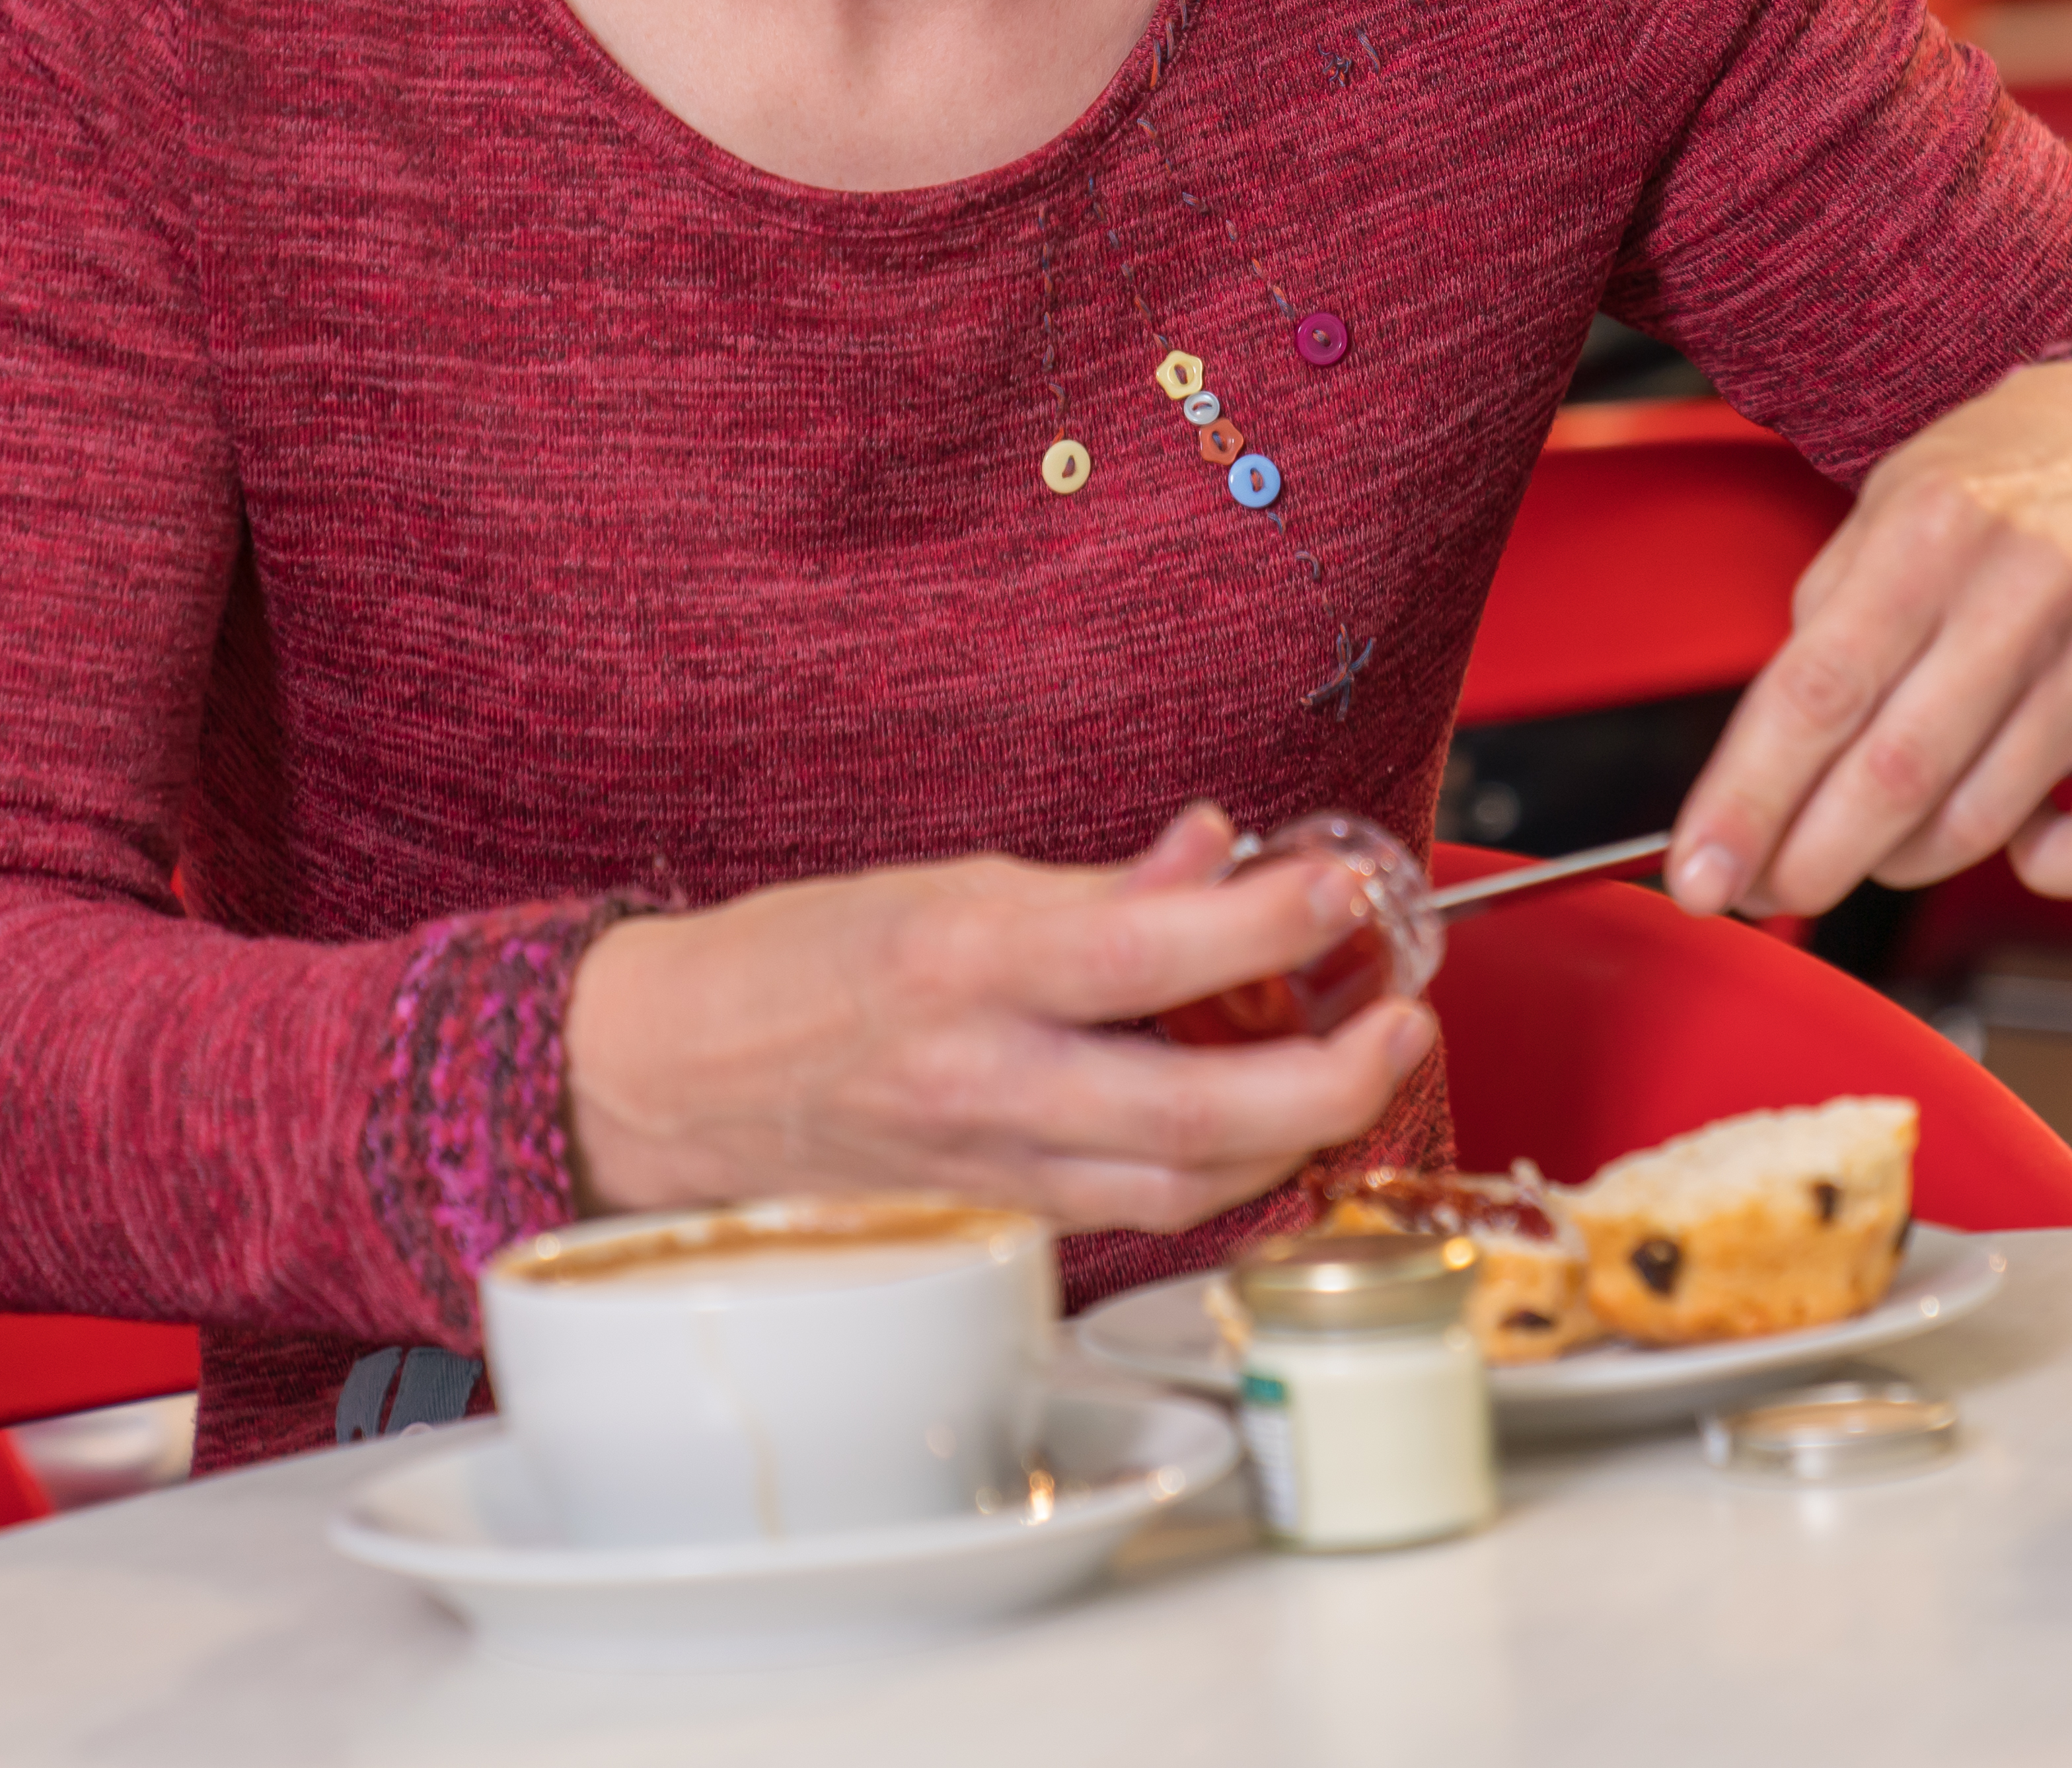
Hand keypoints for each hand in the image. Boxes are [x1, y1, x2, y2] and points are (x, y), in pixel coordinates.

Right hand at [561, 803, 1431, 1232]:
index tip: (1341, 890)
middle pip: (1195, 1110)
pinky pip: (1134, 1207)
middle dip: (1330, 1077)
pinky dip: (1219, 1171)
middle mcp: (984, 1073)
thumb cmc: (798, 962)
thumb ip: (1098, 885)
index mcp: (968, 960)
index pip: (1148, 951)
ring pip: (1184, 1184)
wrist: (670, 1075)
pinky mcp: (995, 1213)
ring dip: (1296, 1135)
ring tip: (1357, 1069)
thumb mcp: (948, 880)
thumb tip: (1217, 858)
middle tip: (1401, 1020)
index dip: (1269, 925)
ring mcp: (990, 1159)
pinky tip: (1263, 1123)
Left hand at [1662, 360, 2071, 921]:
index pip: (1819, 691)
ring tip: (1864, 839)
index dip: (1749, 799)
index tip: (1700, 874)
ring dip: (1897, 860)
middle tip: (1761, 889)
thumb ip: (1818, 638)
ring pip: (1979, 821)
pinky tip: (2011, 830)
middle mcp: (2030, 587)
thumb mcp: (1873, 516)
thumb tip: (1760, 789)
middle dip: (1808, 860)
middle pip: (1897, 774)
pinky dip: (2046, 869)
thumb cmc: (1979, 496)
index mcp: (1932, 526)